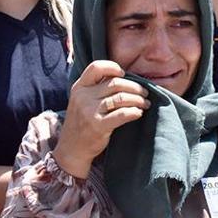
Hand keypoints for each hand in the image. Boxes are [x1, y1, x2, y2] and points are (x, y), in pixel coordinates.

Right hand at [52, 61, 149, 178]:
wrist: (72, 149)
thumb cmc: (81, 122)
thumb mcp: (81, 101)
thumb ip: (95, 88)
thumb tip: (123, 78)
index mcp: (79, 87)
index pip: (96, 67)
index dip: (112, 67)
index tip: (124, 74)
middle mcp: (83, 97)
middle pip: (115, 83)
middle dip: (134, 87)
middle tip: (144, 92)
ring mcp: (90, 111)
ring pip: (121, 98)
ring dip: (138, 99)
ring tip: (145, 103)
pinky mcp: (98, 126)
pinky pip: (122, 114)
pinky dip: (134, 112)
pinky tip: (138, 113)